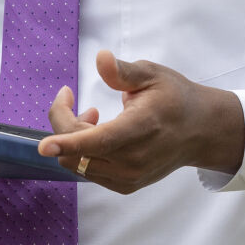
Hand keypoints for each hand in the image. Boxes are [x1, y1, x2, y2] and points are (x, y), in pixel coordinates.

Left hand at [38, 51, 244, 192]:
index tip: (43, 146)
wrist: (200, 131)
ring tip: (91, 114)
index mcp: (140, 129)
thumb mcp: (152, 74)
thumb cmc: (175, 98)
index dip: (67, 141)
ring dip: (72, 138)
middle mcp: (133, 160)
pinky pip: (88, 171)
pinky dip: (82, 151)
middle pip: (76, 150)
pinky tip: (97, 132)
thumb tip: (100, 58)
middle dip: (62, 123)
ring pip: (77, 163)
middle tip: (70, 98)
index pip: (98, 141)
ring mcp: (129, 177)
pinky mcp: (125, 185)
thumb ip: (123, 71)